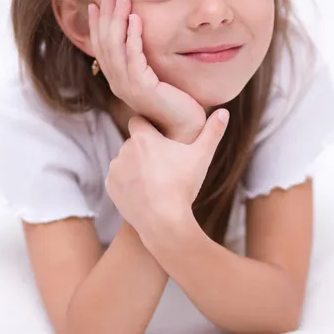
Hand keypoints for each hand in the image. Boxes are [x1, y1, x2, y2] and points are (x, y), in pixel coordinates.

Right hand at [88, 0, 205, 142]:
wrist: (185, 128)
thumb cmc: (173, 101)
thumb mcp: (154, 76)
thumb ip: (143, 60)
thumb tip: (140, 37)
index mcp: (118, 80)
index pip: (101, 47)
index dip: (97, 24)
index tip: (97, 2)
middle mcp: (117, 83)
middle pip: (104, 44)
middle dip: (105, 16)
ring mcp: (127, 87)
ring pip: (115, 48)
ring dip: (117, 20)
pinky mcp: (142, 88)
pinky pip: (133, 57)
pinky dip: (133, 36)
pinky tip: (136, 18)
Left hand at [105, 109, 229, 240]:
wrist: (163, 222)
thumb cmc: (183, 186)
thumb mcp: (201, 156)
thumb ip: (212, 132)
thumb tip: (224, 111)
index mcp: (143, 138)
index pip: (138, 120)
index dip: (148, 126)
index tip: (159, 136)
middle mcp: (124, 149)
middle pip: (134, 143)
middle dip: (145, 149)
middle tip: (163, 163)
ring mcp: (115, 168)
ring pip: (125, 160)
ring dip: (135, 165)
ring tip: (154, 180)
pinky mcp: (110, 186)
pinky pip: (118, 178)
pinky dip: (127, 182)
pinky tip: (143, 191)